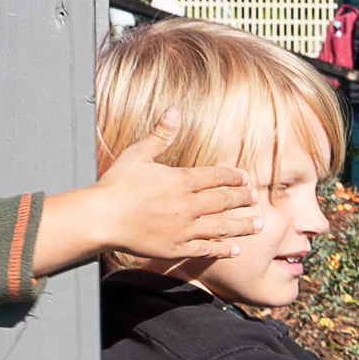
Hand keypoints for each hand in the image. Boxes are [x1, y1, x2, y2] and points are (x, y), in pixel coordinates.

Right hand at [46, 146, 271, 281]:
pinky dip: (222, 249)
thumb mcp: (139, 154)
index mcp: (182, 180)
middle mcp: (188, 205)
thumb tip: (175, 111)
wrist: (101, 219)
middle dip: (242, 199)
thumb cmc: (117, 185)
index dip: (234, 177)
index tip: (246, 179)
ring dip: (241, 225)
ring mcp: (183, 229)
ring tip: (257, 224)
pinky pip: (205, 249)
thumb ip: (161, 135)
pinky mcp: (175, 248)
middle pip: (223, 201)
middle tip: (255, 199)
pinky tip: (234, 249)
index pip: (217, 177)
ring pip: (221, 227)